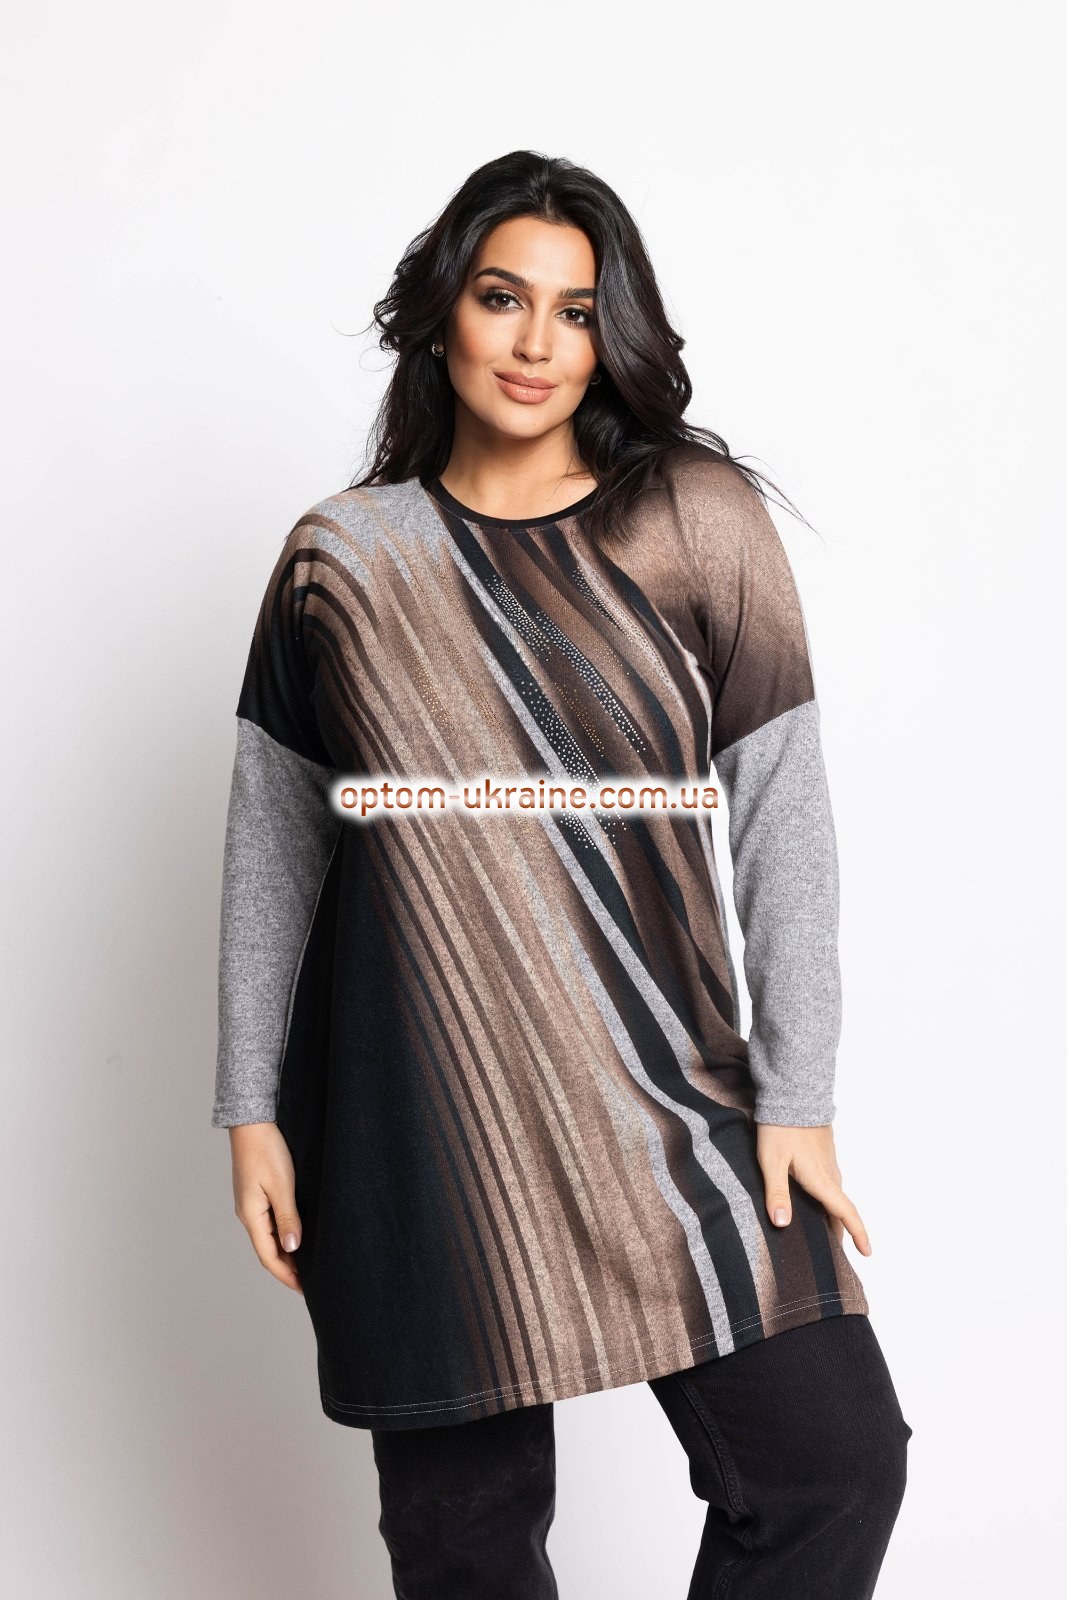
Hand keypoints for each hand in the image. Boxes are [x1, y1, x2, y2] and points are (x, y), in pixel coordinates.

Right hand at [228, 1122, 303, 1292]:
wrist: (253, 1121)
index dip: (286, 1275)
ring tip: (306, 1264)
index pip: (269, 1256)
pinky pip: (270, 1222)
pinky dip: (283, 1234)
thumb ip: (287, 1218)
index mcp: (251, 1215)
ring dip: (285, 1252)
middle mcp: (248, 1213)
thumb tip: (292, 1250)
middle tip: (310, 1282)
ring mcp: (251, 1203)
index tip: (305, 1289)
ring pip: (268, 1236)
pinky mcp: (256, 1192)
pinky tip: (296, 1235)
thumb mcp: (281, 1185)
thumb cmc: (267, 1149)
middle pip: (267, 1250)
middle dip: (287, 1268)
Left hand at [754, 1122, 871, 1256]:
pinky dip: (828, 1198)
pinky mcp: (823, 1152)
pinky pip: (831, 1182)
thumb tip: (783, 1224)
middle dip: (841, 1231)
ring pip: (835, 1195)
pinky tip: (816, 1200)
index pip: (845, 1212)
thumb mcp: (772, 1161)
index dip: (858, 1233)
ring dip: (834, 1214)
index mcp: (821, 1180)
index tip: (867, 1253)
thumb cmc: (780, 1128)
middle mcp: (830, 1173)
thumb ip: (776, 1193)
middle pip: (840, 1209)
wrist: (792, 1094)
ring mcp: (829, 1161)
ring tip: (825, 1232)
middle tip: (836, 1255)